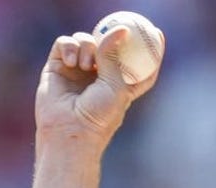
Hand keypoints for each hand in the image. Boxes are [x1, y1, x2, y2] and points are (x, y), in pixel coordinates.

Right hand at [35, 26, 160, 144]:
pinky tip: (72, 62)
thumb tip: (121, 30)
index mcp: (120, 83)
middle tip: (116, 29)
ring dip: (87, 46)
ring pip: (85, 40)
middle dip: (112, 37)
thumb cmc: (98, 115)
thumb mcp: (115, 85)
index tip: (157, 34)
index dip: (149, 49)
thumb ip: (115, 56)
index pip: (139, 63)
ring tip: (86, 65)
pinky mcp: (58, 66)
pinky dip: (69, 47)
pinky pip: (64, 43)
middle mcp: (99, 75)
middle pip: (109, 45)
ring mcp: (78, 69)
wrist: (69, 129)